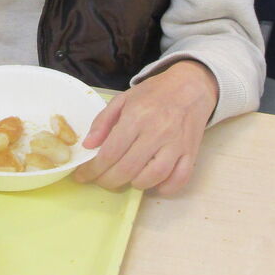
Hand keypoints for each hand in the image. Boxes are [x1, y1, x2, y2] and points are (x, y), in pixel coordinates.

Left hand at [73, 60, 217, 195]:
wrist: (191, 86)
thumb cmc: (154, 93)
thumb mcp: (124, 99)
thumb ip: (103, 121)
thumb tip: (89, 145)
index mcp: (136, 117)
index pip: (110, 152)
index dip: (93, 169)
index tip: (82, 177)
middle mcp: (157, 132)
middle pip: (128, 169)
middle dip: (108, 181)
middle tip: (101, 180)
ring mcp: (176, 144)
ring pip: (153, 177)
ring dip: (135, 184)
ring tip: (128, 178)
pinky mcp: (191, 152)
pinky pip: (179, 179)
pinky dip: (164, 187)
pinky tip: (153, 183)